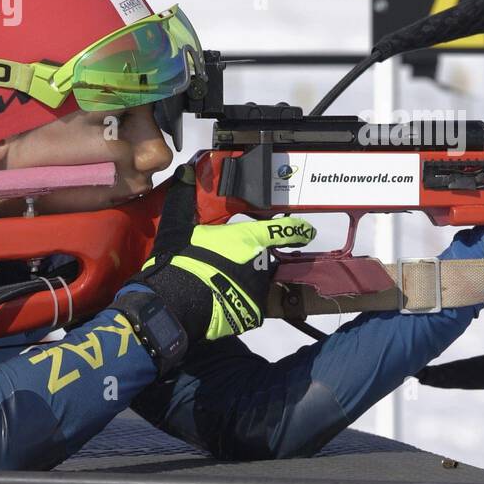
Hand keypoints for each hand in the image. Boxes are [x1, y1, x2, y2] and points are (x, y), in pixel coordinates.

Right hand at [134, 165, 315, 339]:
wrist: (177, 302)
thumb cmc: (181, 260)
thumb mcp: (178, 226)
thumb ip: (184, 199)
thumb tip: (184, 172)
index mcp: (248, 238)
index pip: (283, 230)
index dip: (297, 229)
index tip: (307, 230)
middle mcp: (260, 262)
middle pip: (262, 257)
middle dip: (248, 259)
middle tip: (222, 263)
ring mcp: (259, 288)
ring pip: (256, 281)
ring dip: (242, 281)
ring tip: (217, 283)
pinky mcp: (254, 312)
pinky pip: (250, 304)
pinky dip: (238, 302)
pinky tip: (219, 300)